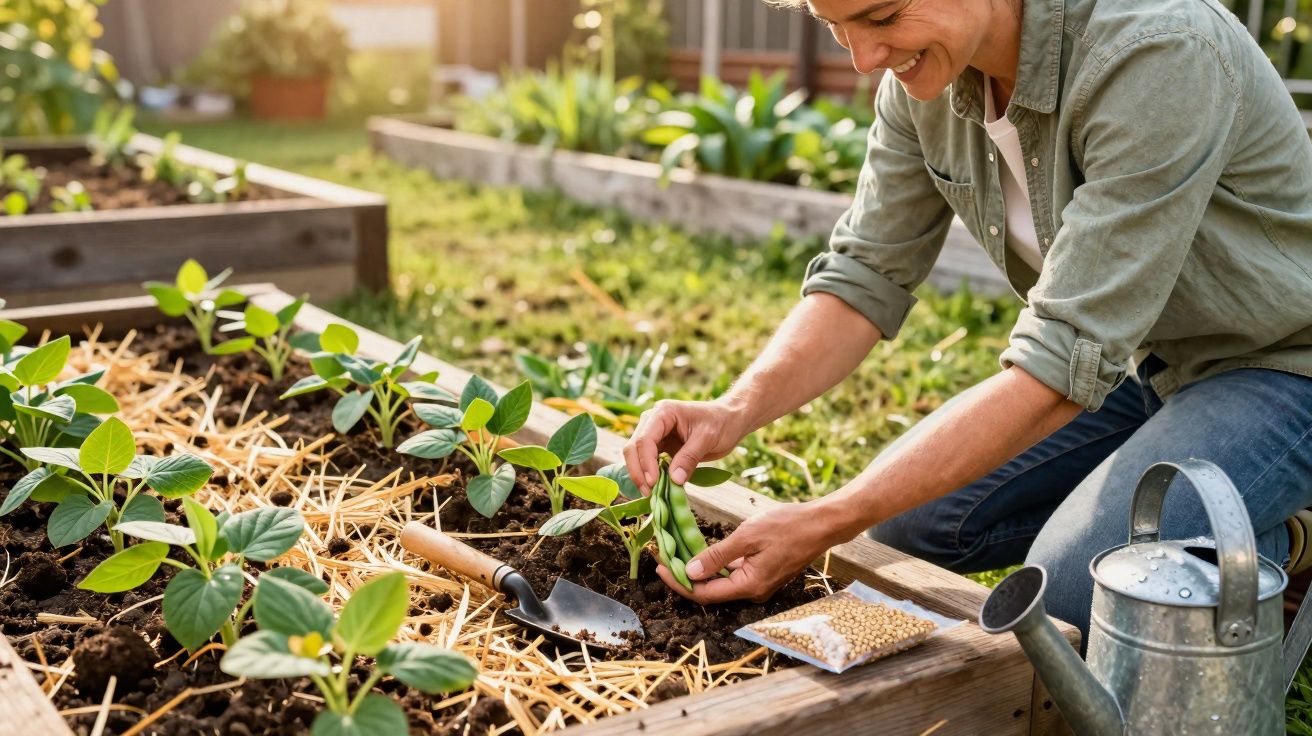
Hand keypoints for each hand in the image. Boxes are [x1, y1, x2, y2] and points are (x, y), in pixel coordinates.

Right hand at [623, 399, 746, 492]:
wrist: (730, 420)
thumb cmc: (721, 422)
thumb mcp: (707, 438)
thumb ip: (689, 458)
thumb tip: (674, 480)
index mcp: (663, 413)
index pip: (645, 439)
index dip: (646, 462)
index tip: (653, 482)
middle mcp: (653, 421)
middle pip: (634, 447)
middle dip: (638, 471)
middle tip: (648, 492)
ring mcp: (655, 434)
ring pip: (636, 456)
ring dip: (640, 475)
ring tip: (650, 493)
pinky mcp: (660, 446)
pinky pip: (648, 462)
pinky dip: (649, 475)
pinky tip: (655, 488)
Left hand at [655, 500, 838, 603]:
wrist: (822, 524)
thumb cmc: (789, 526)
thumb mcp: (748, 536)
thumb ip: (718, 555)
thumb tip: (689, 572)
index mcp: (749, 586)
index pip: (704, 593)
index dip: (678, 582)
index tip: (659, 566)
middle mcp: (752, 591)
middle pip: (709, 590)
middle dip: (683, 576)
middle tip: (662, 557)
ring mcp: (758, 583)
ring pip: (720, 581)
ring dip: (697, 569)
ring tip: (675, 552)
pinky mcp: (762, 573)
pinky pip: (732, 573)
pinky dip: (714, 564)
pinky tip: (701, 550)